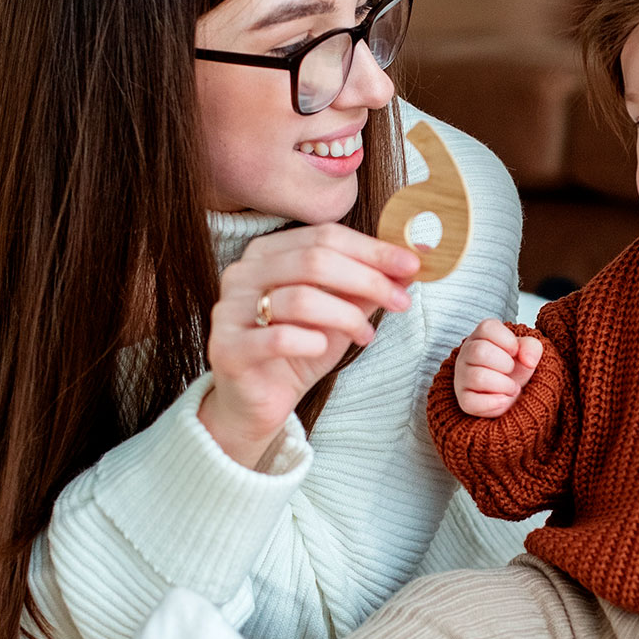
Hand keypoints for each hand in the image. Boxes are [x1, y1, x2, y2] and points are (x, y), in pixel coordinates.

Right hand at [200, 223, 419, 465]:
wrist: (256, 402)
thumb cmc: (297, 352)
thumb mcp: (339, 315)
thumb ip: (367, 287)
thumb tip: (411, 263)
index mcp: (266, 253)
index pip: (324, 236)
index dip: (372, 250)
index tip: (412, 264)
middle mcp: (241, 274)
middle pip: (315, 260)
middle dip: (368, 280)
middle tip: (401, 301)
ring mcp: (229, 310)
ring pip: (300, 298)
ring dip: (346, 316)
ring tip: (365, 335)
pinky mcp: (226, 349)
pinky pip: (278, 338)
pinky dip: (312, 342)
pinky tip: (324, 349)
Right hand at [452, 319, 543, 417]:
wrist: (513, 396)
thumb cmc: (515, 370)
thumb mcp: (528, 354)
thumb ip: (532, 347)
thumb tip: (528, 359)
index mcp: (481, 337)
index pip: (487, 328)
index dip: (508, 340)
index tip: (514, 352)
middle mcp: (466, 354)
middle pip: (480, 351)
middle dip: (506, 364)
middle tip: (511, 371)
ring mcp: (462, 377)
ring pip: (478, 377)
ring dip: (505, 385)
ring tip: (512, 388)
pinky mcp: (463, 400)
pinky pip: (472, 402)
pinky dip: (495, 403)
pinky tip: (504, 400)